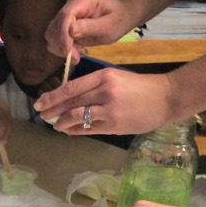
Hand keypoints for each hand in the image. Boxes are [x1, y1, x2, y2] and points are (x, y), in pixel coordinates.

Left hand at [33, 68, 172, 135]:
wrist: (166, 97)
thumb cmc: (140, 87)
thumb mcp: (116, 78)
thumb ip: (94, 87)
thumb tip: (69, 98)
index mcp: (103, 76)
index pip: (71, 87)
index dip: (52, 96)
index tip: (39, 102)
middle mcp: (104, 92)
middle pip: (70, 102)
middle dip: (52, 110)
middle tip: (41, 115)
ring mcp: (109, 110)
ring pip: (76, 117)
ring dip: (61, 122)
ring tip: (55, 125)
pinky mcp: (114, 125)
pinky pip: (88, 129)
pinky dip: (74, 130)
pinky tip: (68, 130)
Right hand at [44, 0, 134, 58]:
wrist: (120, 15)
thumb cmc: (119, 20)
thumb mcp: (109, 26)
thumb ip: (91, 27)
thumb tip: (70, 30)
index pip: (66, 14)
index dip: (63, 34)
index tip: (67, 51)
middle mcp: (72, 1)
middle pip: (56, 23)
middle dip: (61, 43)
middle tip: (75, 58)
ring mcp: (67, 10)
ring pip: (52, 31)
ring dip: (60, 47)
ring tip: (76, 55)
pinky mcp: (64, 20)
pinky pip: (55, 35)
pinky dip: (61, 46)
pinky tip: (74, 50)